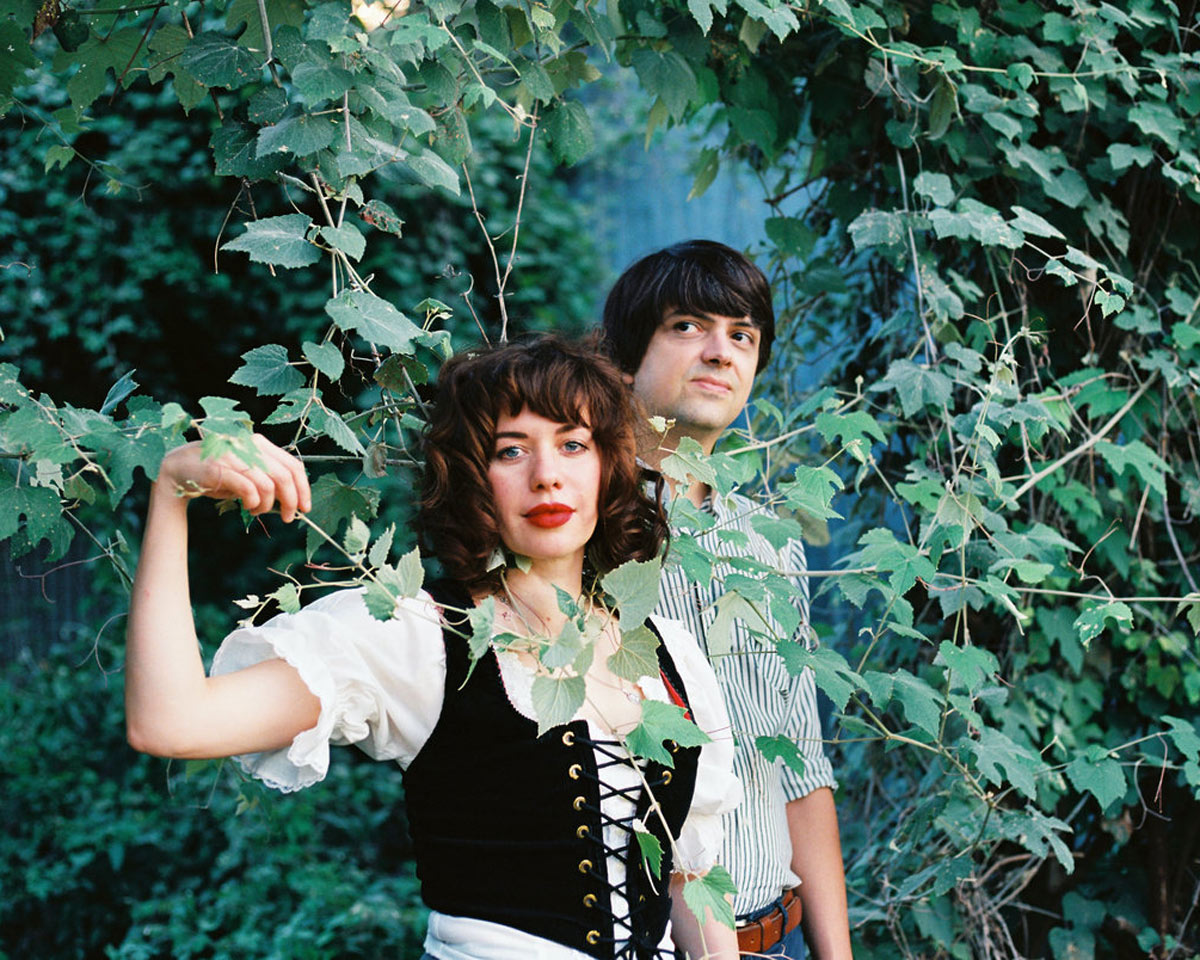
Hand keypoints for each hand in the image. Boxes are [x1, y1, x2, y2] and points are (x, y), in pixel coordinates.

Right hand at [156, 434, 311, 522]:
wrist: (179, 467)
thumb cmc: (219, 473)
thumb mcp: (249, 471)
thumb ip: (269, 477)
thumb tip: (295, 499)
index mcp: (260, 443)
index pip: (293, 465)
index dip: (303, 488)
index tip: (305, 507)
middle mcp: (249, 445)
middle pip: (285, 476)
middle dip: (291, 501)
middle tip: (289, 517)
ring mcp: (234, 455)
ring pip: (268, 485)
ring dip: (267, 505)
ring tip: (257, 510)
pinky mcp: (219, 468)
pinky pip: (248, 489)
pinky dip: (253, 502)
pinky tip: (248, 507)